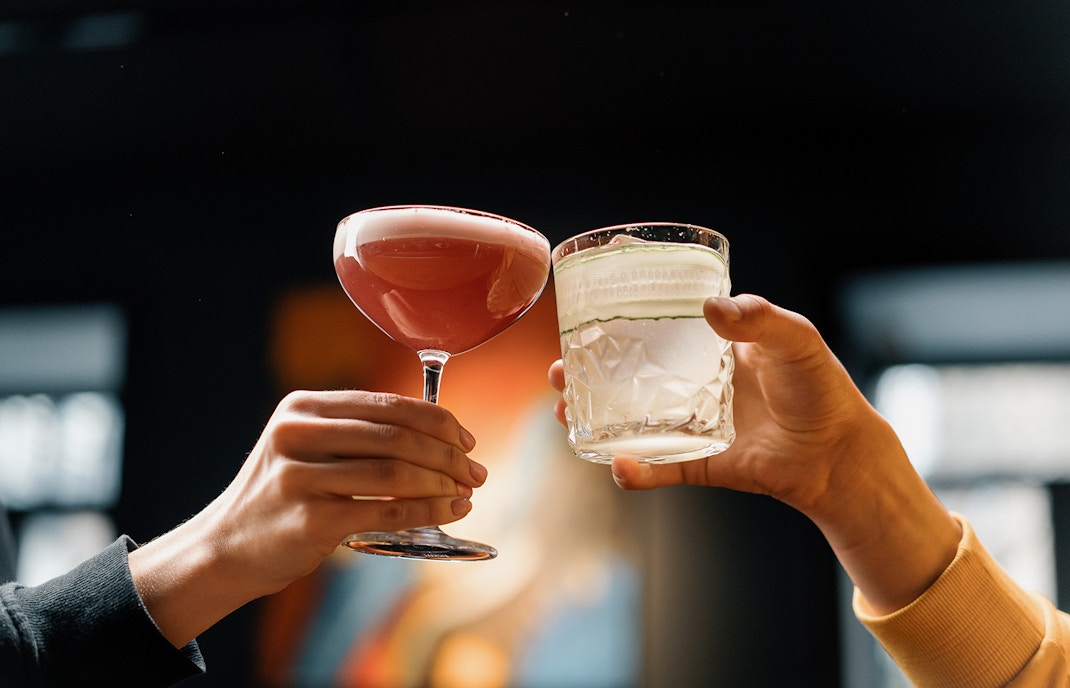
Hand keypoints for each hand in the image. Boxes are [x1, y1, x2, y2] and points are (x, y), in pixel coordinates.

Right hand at [129, 390, 485, 645]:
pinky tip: (449, 512)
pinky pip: (385, 510)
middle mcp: (296, 434)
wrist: (227, 549)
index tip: (467, 440)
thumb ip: (361, 436)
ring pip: (394, 471)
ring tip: (466, 493)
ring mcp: (299, 476)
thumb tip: (442, 439)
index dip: (438, 421)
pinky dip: (427, 510)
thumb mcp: (307, 449)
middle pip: (396, 436)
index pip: (388, 404)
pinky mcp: (308, 519)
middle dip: (448, 454)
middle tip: (476, 472)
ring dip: (442, 483)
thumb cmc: (283, 497)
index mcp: (302, 408)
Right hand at [549, 294, 959, 613]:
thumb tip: (711, 307)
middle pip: (626, 379)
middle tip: (556, 370)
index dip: (614, 328)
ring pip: (631, 424)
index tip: (581, 321)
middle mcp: (693, 386)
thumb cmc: (822, 388)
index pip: (652, 333)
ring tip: (563, 415)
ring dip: (593, 422)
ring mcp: (694, 426)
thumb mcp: (796, 338)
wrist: (842, 453)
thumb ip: (759, 319)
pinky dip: (639, 473)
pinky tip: (618, 468)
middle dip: (585, 376)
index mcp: (709, 350)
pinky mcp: (703, 464)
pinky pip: (663, 469)